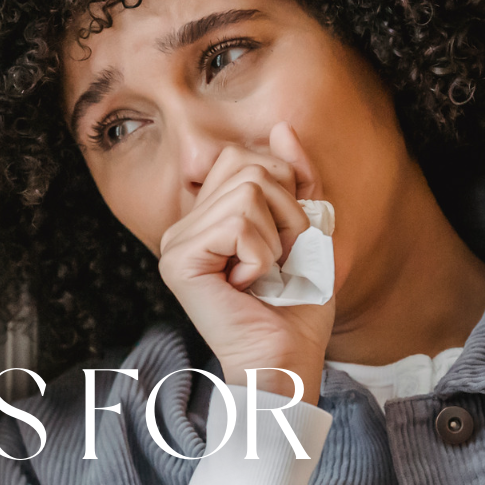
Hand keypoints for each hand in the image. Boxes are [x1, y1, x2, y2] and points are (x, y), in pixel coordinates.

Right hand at [157, 124, 333, 403]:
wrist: (288, 357)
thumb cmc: (297, 303)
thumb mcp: (308, 228)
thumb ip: (297, 178)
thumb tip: (281, 127)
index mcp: (207, 216)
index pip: (246, 157)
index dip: (284, 191)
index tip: (282, 241)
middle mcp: (183, 225)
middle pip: (248, 165)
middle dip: (285, 211)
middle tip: (277, 260)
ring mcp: (176, 242)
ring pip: (247, 191)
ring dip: (276, 236)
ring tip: (265, 274)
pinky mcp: (178, 260)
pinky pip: (237, 222)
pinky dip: (261, 254)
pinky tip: (249, 284)